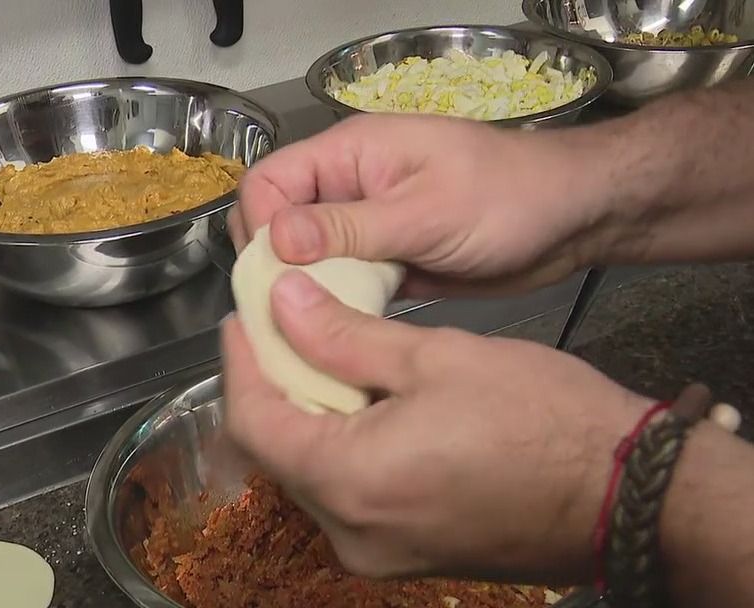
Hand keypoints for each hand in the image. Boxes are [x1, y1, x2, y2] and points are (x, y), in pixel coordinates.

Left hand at [221, 269, 652, 582]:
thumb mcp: (435, 357)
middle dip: (273, 386)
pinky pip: (350, 498)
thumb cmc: (545, 424)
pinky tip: (362, 406)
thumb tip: (285, 304)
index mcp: (350, 483)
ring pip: (312, 475)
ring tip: (322, 358)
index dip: (240, 364)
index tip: (242, 319)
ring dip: (308, 417)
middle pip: (279, 451)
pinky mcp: (407, 555)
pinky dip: (342, 449)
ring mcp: (380, 553)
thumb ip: (344, 336)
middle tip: (281, 330)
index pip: (254, 420)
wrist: (625, 492)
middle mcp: (352, 533)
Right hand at [228, 113, 619, 296]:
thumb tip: (276, 241)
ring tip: (309, 334)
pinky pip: (343, 283)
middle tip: (290, 314)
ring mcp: (368, 226)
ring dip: (307, 293)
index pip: (269, 183)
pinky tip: (340, 336)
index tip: (275, 277)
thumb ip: (350, 227)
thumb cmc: (509, 198)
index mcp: (350, 154)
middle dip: (276, 267)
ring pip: (308, 260)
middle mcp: (349, 188)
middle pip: (278, 224)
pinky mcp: (388, 261)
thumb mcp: (427, 210)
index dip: (259, 228)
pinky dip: (338, 307)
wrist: (574, 219)